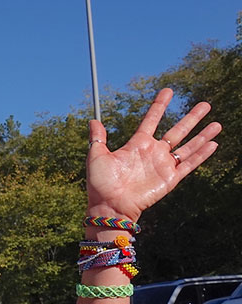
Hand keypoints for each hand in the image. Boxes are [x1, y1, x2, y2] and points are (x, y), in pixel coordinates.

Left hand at [86, 88, 219, 221]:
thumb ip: (98, 138)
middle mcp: (153, 153)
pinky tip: (213, 144)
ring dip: (203, 135)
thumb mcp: (96, 156)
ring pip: (188, 146)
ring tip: (217, 123)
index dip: (159, 106)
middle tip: (205, 104)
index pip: (151, 120)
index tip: (168, 90)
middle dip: (192, 118)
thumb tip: (93, 120)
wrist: (110, 206)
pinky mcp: (170, 179)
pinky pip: (189, 164)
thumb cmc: (100, 184)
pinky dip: (202, 154)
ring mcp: (163, 165)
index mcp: (137, 145)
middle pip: (177, 131)